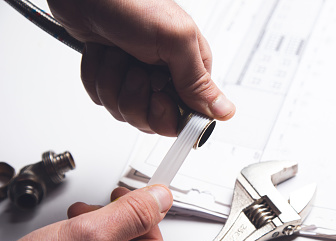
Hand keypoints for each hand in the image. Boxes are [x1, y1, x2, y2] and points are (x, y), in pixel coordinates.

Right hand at [0, 185, 171, 240]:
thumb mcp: (91, 236)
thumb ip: (131, 214)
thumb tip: (160, 199)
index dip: (146, 215)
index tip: (136, 197)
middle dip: (117, 219)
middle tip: (102, 206)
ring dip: (97, 225)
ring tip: (79, 217)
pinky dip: (80, 237)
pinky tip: (65, 230)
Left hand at [47, 0, 235, 135]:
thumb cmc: (130, 3)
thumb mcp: (174, 40)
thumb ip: (198, 81)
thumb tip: (225, 110)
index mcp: (189, 69)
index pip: (186, 117)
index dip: (168, 114)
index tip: (158, 98)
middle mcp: (165, 78)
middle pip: (152, 119)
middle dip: (135, 97)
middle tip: (135, 70)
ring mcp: (137, 79)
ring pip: (125, 110)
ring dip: (113, 83)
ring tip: (117, 55)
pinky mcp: (113, 77)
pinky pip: (102, 98)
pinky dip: (96, 77)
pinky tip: (103, 55)